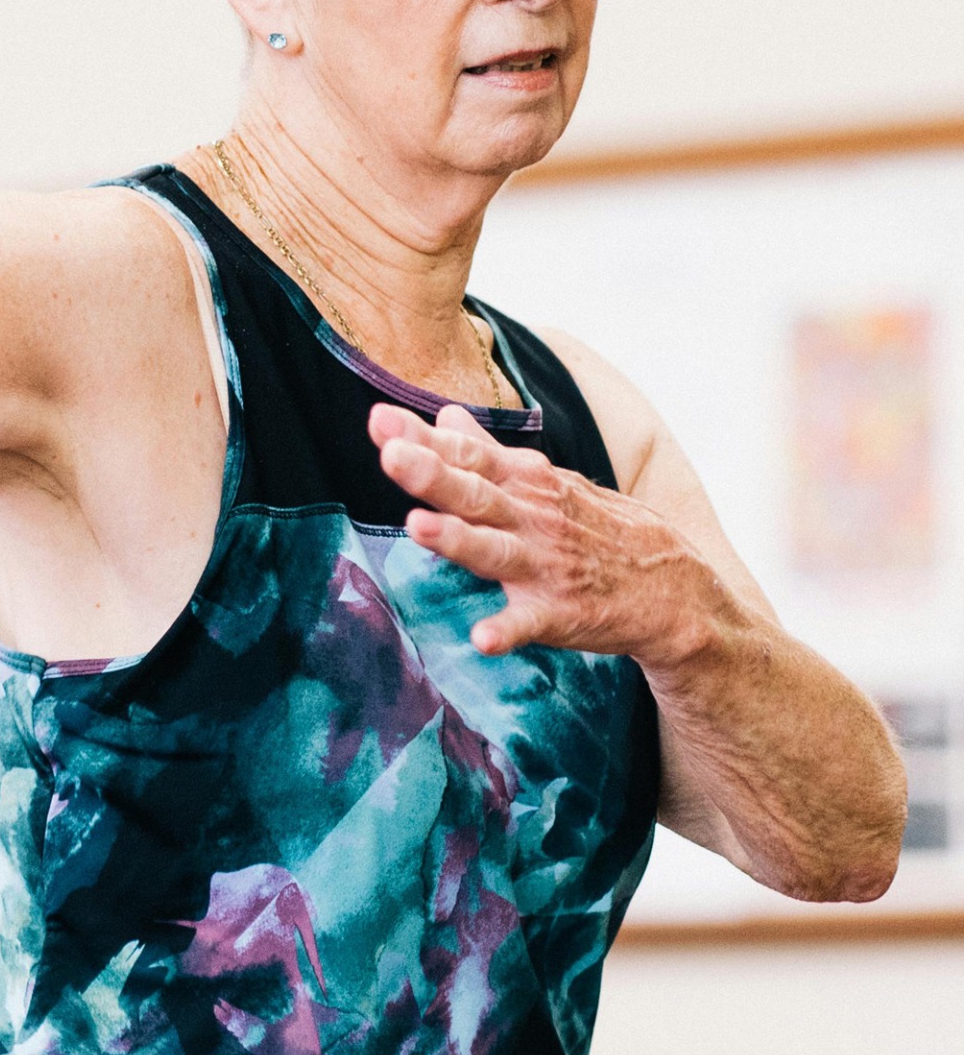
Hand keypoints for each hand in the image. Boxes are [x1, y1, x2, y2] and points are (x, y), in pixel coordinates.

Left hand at [370, 402, 723, 662]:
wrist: (674, 588)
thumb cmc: (598, 528)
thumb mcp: (547, 482)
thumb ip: (487, 452)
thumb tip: (443, 415)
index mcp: (524, 484)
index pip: (466, 455)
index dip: (422, 438)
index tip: (379, 419)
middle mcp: (530, 519)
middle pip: (474, 493)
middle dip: (431, 474)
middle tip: (391, 455)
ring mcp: (544, 566)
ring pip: (493, 550)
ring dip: (456, 540)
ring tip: (417, 526)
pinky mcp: (560, 614)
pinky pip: (528, 624)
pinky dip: (507, 631)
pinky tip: (482, 639)